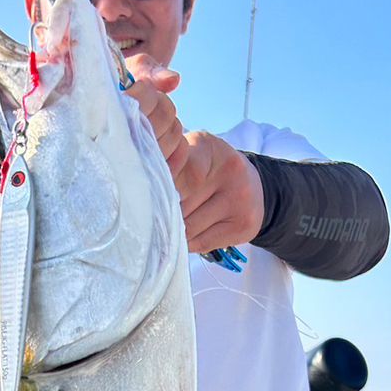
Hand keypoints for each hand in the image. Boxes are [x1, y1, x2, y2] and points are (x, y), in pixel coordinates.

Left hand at [125, 57, 264, 252]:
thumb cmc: (208, 172)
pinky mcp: (243, 225)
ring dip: (175, 230)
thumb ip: (168, 165)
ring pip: (188, 227)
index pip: (175, 172)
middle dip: (164, 212)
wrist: (256, 189)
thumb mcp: (191, 154)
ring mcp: (240, 199)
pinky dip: (188, 243)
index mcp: (209, 147)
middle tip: (154, 214)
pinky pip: (201, 242)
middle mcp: (229, 170)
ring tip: (173, 224)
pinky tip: (187, 235)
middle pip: (179, 203)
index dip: (159, 188)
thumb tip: (134, 191)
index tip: (148, 196)